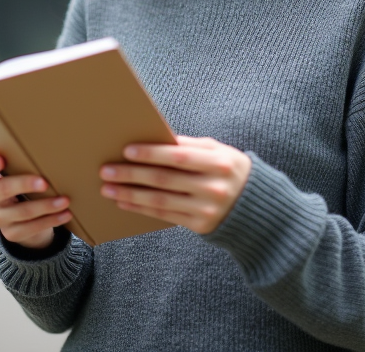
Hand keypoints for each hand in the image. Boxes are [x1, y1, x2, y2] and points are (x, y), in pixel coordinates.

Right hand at [0, 154, 72, 248]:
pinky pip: (32, 228)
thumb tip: (54, 153)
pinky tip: (66, 214)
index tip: (0, 161)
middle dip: (25, 184)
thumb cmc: (24, 185)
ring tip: (65, 200)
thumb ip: (25, 164)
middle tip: (45, 183)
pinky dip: (51, 220)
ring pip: (23, 211)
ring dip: (46, 205)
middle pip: (4, 188)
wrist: (24, 218)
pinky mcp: (10, 233)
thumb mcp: (20, 174)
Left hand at [98, 136, 250, 234]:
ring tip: (108, 188)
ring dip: (130, 194)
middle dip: (132, 174)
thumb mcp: (218, 152)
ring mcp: (207, 209)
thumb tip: (154, 139)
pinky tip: (124, 202)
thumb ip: (190, 146)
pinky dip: (141, 209)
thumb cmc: (230, 170)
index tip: (127, 151)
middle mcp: (214, 187)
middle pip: (165, 179)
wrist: (257, 209)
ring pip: (160, 201)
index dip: (152, 153)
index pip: (179, 157)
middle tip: (106, 170)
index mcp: (219, 162)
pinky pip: (164, 216)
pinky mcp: (200, 226)